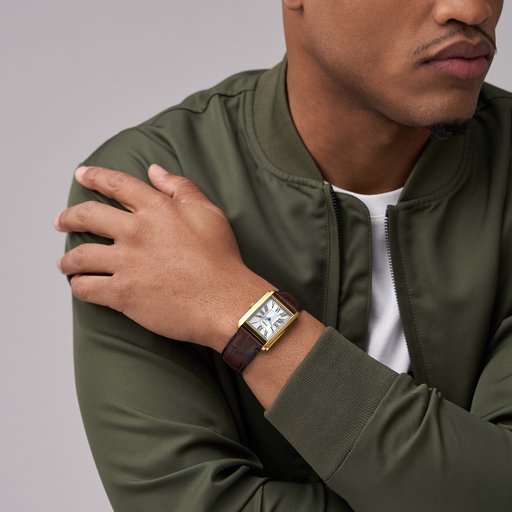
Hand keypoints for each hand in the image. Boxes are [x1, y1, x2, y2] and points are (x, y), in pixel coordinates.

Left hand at [55, 165, 269, 350]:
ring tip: (64, 263)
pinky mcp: (123, 293)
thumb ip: (180, 187)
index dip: (95, 176)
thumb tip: (154, 171)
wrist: (225, 301)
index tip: (81, 174)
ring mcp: (127, 263)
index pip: (116, 184)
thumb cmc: (221, 258)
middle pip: (87, 216)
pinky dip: (79, 287)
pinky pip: (86, 288)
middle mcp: (136, 231)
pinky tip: (81, 286)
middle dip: (68, 217)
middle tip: (61, 222)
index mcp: (156, 208)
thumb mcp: (208, 212)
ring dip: (67, 259)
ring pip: (80, 255)